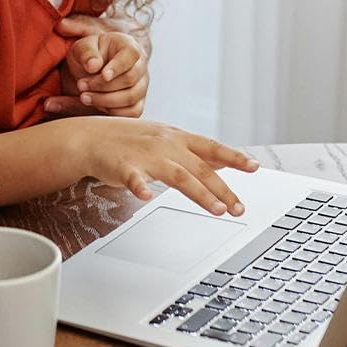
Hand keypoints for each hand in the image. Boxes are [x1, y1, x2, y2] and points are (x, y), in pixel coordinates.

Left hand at [47, 21, 148, 117]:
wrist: (91, 70)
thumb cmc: (89, 56)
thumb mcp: (81, 48)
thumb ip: (86, 53)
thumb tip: (93, 66)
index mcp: (129, 46)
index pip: (131, 55)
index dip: (118, 66)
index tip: (103, 75)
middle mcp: (140, 66)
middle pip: (129, 79)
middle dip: (102, 85)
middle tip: (81, 85)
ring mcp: (141, 86)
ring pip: (130, 98)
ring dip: (104, 100)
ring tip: (84, 97)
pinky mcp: (137, 103)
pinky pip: (131, 113)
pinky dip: (112, 112)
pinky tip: (96, 105)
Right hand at [81, 117, 258, 215]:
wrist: (91, 137)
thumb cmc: (131, 140)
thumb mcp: (167, 139)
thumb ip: (194, 152)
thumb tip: (224, 160)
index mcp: (178, 138)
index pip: (212, 147)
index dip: (234, 157)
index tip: (254, 167)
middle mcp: (166, 145)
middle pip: (200, 167)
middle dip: (222, 189)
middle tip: (239, 207)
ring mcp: (146, 155)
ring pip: (177, 175)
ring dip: (200, 193)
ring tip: (217, 210)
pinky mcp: (123, 167)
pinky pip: (132, 178)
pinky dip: (138, 187)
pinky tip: (145, 197)